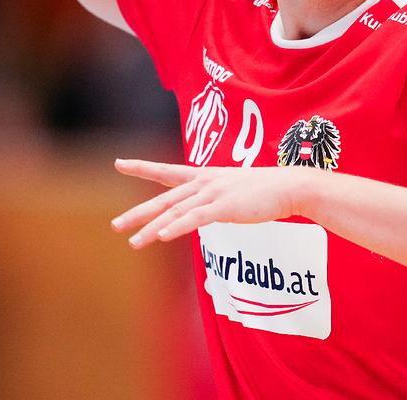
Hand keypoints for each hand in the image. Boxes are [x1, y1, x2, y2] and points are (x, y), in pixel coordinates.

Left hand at [110, 158, 315, 247]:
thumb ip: (215, 198)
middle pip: (164, 198)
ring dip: (151, 228)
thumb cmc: (266, 190)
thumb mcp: (234, 189)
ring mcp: (213, 194)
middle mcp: (204, 183)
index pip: (167, 171)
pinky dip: (176, 227)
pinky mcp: (224, 207)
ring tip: (133, 242)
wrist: (290, 186)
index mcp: (205, 176)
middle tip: (115, 225)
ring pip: (175, 212)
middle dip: (138, 213)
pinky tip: (162, 236)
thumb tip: (205, 211)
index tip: (119, 163)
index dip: (142, 167)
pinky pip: (195, 219)